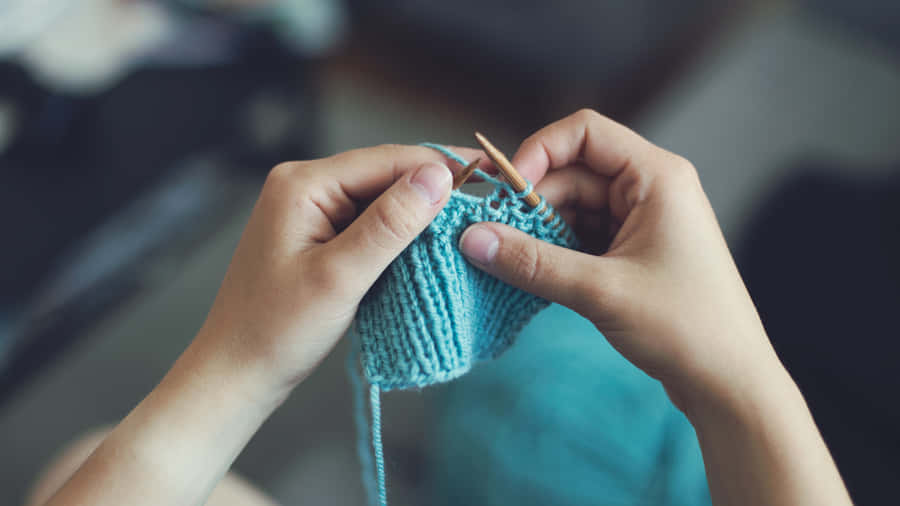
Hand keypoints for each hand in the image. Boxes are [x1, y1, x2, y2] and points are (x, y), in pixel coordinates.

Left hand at [197, 145, 472, 394]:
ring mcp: (310, 210)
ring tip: (469, 221)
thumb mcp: (339, 277)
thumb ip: (389, 224)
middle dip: (434, 189)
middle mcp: (304, 186)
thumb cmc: (276, 330)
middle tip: (488, 201)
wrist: (235, 372)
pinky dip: (398, 233)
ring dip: (419, 212)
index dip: (441, 166)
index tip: (492, 174)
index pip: (387, 160)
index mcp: (302, 184)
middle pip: (385, 175)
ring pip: (380, 199)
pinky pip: (368, 222)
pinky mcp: (317, 235)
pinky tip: (429, 243)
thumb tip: (438, 176)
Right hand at [459, 110, 782, 414]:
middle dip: (531, 204)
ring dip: (540, 232)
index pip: (584, 132)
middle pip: (572, 173)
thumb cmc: (685, 327)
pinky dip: (555, 251)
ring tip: (508, 262)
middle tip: (492, 238)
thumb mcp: (601, 290)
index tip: (505, 193)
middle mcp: (650, 188)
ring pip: (573, 207)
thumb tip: (471, 238)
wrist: (729, 382)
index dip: (538, 152)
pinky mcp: (632, 251)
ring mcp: (642, 220)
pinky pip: (582, 236)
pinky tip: (531, 274)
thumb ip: (531, 262)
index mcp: (657, 176)